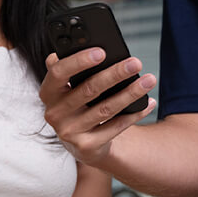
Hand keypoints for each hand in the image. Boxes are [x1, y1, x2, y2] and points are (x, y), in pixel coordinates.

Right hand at [40, 49, 155, 165]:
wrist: (83, 144)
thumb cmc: (78, 106)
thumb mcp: (68, 88)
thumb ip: (68, 70)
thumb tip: (70, 50)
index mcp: (48, 93)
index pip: (59, 73)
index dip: (79, 61)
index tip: (102, 51)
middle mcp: (55, 114)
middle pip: (89, 90)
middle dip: (115, 74)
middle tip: (135, 63)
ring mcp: (70, 132)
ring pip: (106, 109)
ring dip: (130, 93)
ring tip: (149, 80)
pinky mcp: (87, 147)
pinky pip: (116, 127)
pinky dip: (135, 114)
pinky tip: (148, 102)